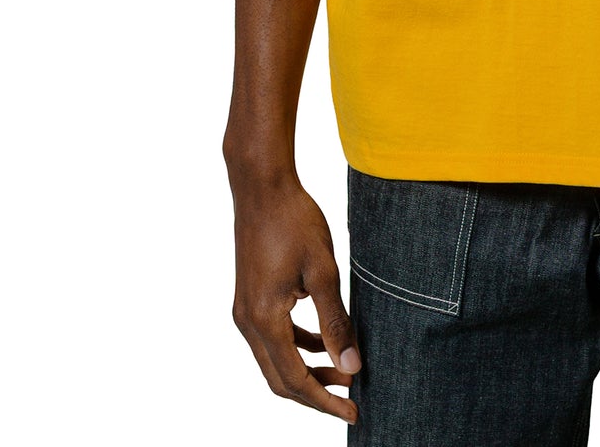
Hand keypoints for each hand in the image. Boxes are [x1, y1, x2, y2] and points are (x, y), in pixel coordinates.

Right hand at [230, 171, 360, 423]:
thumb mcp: (323, 271)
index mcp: (264, 319)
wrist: (262, 186)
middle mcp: (248, 322)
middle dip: (316, 394)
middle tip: (351, 399)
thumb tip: (351, 366)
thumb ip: (335, 322)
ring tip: (345, 369)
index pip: (295, 380)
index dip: (325, 401)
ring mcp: (245, 311)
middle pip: (280, 379)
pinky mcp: (250, 299)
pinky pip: (273, 338)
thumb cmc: (294, 221)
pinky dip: (298, 347)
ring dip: (308, 370)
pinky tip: (323, 341)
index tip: (353, 411)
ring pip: (276, 360)